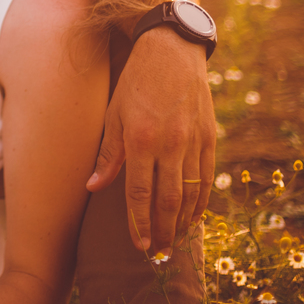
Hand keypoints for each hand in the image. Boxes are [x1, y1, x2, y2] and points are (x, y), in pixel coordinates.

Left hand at [86, 26, 215, 253]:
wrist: (172, 51)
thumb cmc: (135, 82)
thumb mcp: (114, 114)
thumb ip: (108, 155)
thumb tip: (94, 187)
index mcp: (141, 139)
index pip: (140, 193)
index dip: (139, 223)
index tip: (139, 245)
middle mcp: (170, 144)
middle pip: (168, 201)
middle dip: (162, 231)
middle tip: (157, 253)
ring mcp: (193, 141)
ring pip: (190, 194)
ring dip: (182, 222)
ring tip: (174, 241)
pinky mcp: (209, 137)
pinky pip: (206, 178)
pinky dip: (201, 202)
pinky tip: (193, 217)